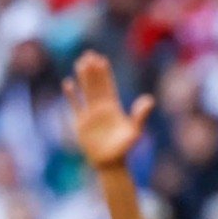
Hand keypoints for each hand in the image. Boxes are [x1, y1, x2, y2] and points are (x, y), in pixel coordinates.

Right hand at [63, 52, 154, 170]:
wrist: (110, 164)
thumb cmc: (124, 149)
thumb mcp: (135, 131)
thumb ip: (140, 115)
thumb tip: (149, 100)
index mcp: (113, 108)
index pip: (108, 86)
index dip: (105, 73)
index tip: (101, 59)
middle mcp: (101, 109)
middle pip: (96, 85)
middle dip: (92, 70)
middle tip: (88, 54)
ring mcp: (90, 115)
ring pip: (86, 92)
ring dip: (83, 78)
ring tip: (79, 62)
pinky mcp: (81, 124)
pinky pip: (75, 106)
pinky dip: (71, 96)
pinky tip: (68, 83)